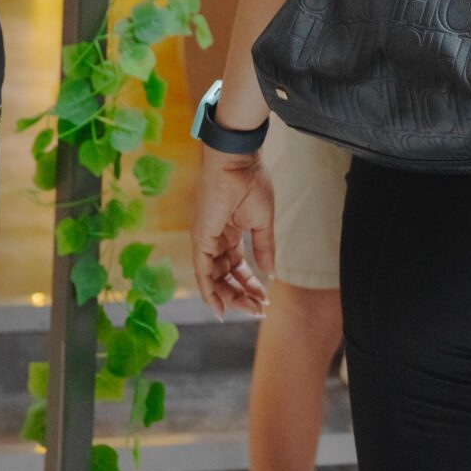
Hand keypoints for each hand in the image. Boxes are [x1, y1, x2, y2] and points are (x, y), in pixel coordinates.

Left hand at [191, 151, 273, 316]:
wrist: (238, 162)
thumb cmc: (251, 183)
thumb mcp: (262, 222)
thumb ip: (264, 248)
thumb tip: (270, 273)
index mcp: (230, 233)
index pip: (237, 267)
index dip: (249, 285)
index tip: (265, 299)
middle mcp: (215, 240)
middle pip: (225, 277)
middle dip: (242, 295)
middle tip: (259, 309)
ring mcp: (205, 240)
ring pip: (214, 279)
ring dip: (231, 297)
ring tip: (251, 308)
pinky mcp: (200, 239)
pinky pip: (202, 272)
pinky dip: (209, 292)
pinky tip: (221, 308)